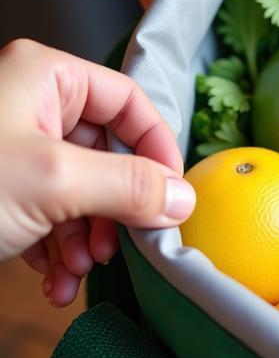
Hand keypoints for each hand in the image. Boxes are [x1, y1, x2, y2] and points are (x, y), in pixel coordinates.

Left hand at [0, 39, 193, 305]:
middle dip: (116, 206)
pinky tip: (55, 281)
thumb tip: (182, 197)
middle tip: (122, 243)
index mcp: (44, 76)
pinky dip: (59, 249)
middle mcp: (29, 105)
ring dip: (88, 237)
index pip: (130, 101)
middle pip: (109, 150)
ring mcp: (12, 149)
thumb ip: (130, 186)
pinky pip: (50, 213)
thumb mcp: (54, 182)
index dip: (156, 148)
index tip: (172, 194)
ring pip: (82, 188)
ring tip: (80, 270)